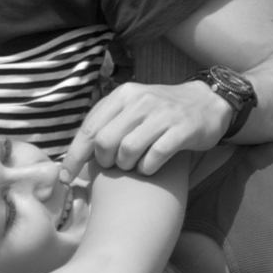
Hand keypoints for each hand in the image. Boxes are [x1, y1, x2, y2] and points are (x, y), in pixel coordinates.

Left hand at [60, 81, 231, 180]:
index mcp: (122, 95)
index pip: (89, 128)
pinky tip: (149, 168)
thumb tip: (77, 153)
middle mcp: (140, 101)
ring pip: (127, 150)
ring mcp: (162, 115)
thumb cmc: (160, 112)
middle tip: (113, 167)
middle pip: (105, 142)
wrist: (207, 103)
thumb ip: (107, 123)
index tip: (65, 177)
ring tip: (133, 166)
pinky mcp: (182, 130)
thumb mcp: (132, 107)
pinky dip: (147, 168)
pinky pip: (154, 157)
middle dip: (104, 162)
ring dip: (126, 166)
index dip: (74, 156)